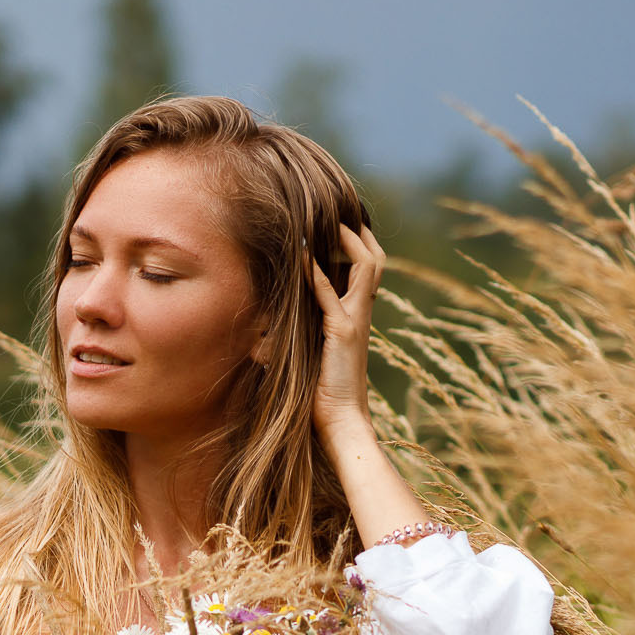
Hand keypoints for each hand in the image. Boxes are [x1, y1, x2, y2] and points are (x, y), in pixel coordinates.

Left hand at [309, 220, 385, 441]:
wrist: (340, 422)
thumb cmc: (322, 395)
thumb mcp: (309, 357)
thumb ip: (296, 337)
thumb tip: (259, 337)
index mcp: (355, 317)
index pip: (366, 271)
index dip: (356, 246)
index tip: (336, 226)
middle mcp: (360, 314)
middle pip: (376, 261)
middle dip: (362, 234)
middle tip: (342, 213)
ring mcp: (354, 322)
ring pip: (367, 268)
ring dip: (349, 242)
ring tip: (332, 222)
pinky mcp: (342, 333)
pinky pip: (333, 296)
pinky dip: (320, 276)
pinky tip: (304, 259)